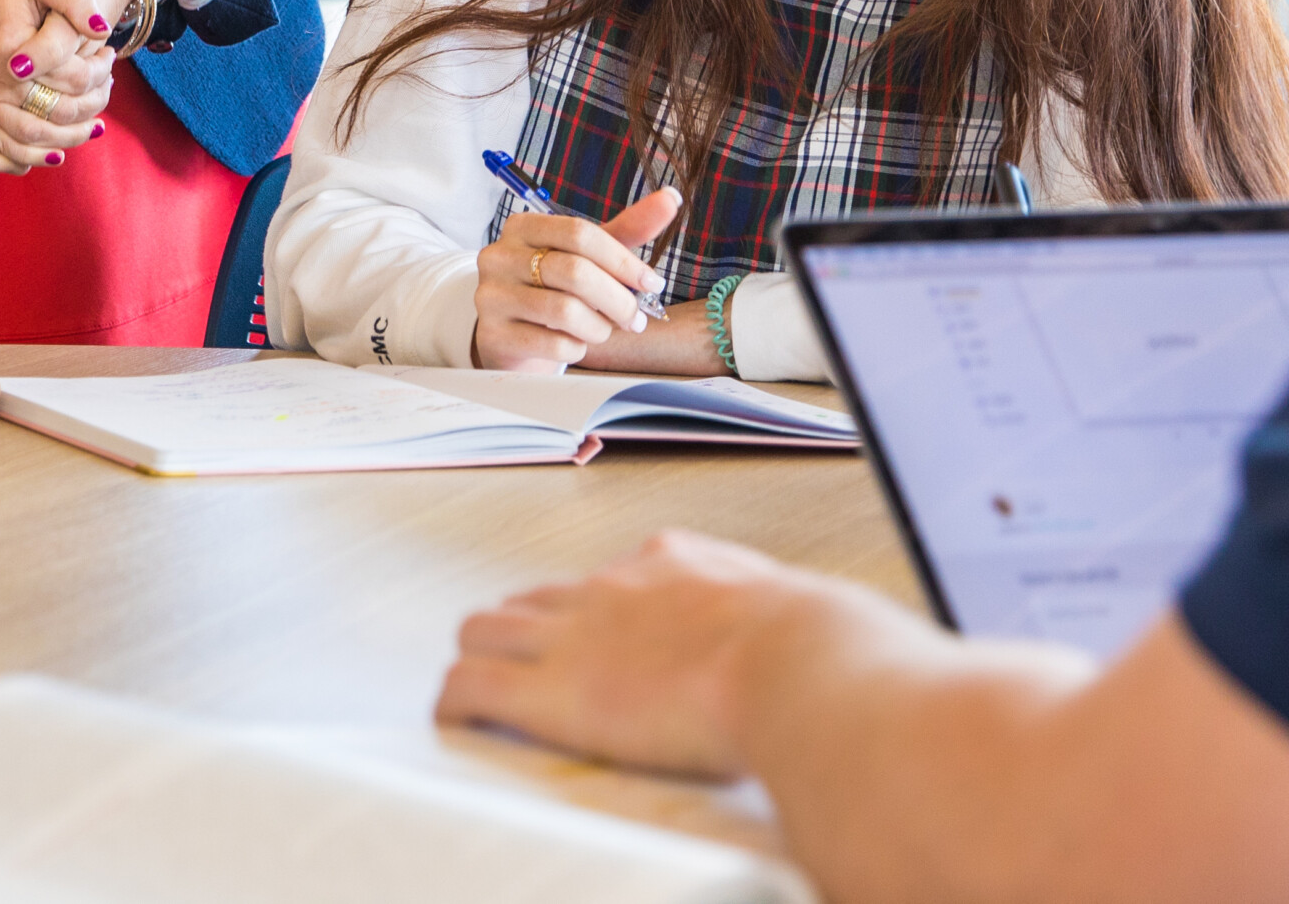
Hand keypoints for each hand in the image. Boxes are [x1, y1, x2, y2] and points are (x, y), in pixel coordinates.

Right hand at [0, 0, 113, 174]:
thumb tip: (102, 29)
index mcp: (10, 46)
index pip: (70, 76)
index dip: (99, 70)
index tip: (109, 53)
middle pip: (55, 111)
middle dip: (91, 105)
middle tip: (107, 85)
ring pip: (31, 136)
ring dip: (69, 137)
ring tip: (94, 125)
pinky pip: (3, 148)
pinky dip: (33, 155)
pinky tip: (60, 149)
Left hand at [439, 528, 830, 778]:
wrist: (799, 669)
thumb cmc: (825, 653)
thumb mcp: (813, 615)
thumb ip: (797, 622)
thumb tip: (833, 640)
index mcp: (676, 566)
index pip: (616, 577)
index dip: (603, 612)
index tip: (613, 641)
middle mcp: (612, 590)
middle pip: (538, 598)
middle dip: (529, 630)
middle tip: (534, 669)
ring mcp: (573, 637)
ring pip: (485, 629)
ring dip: (481, 659)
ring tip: (482, 690)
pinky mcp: (549, 692)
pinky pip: (470, 687)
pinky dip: (455, 704)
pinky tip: (455, 721)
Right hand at [472, 188, 685, 371]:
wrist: (513, 334)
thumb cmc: (555, 289)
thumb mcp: (589, 256)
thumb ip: (627, 229)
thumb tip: (671, 199)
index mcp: (524, 227)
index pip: (579, 233)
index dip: (623, 260)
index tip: (651, 284)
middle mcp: (499, 256)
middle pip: (574, 271)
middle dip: (618, 299)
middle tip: (636, 318)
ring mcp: (491, 295)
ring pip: (564, 310)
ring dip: (599, 326)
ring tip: (605, 330)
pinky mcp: (493, 335)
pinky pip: (551, 342)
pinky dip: (577, 347)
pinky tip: (577, 343)